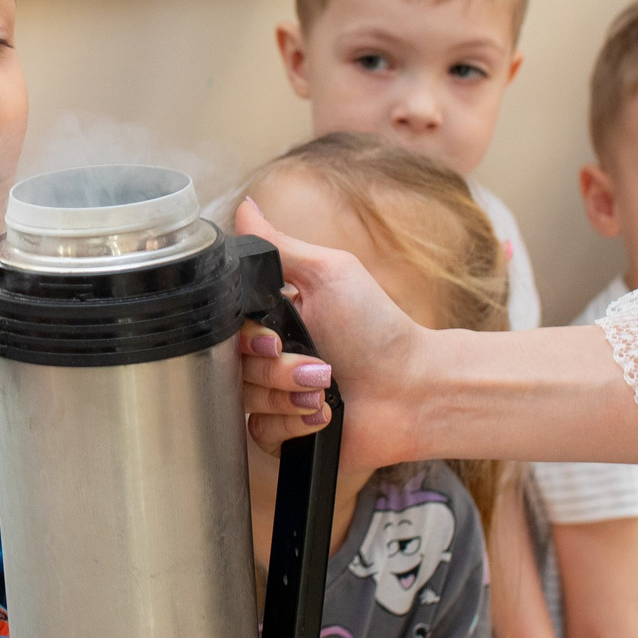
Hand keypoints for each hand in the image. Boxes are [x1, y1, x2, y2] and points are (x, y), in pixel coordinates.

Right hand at [233, 200, 426, 473]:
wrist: (410, 391)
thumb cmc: (378, 330)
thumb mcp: (329, 273)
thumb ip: (278, 245)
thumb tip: (245, 206)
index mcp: (275, 317)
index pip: (227, 327)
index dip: (246, 338)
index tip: (275, 340)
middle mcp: (269, 355)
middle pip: (231, 365)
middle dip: (275, 370)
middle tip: (318, 367)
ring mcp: (273, 394)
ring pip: (245, 399)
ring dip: (289, 395)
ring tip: (327, 390)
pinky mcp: (281, 431)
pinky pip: (259, 429)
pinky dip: (293, 423)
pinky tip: (323, 415)